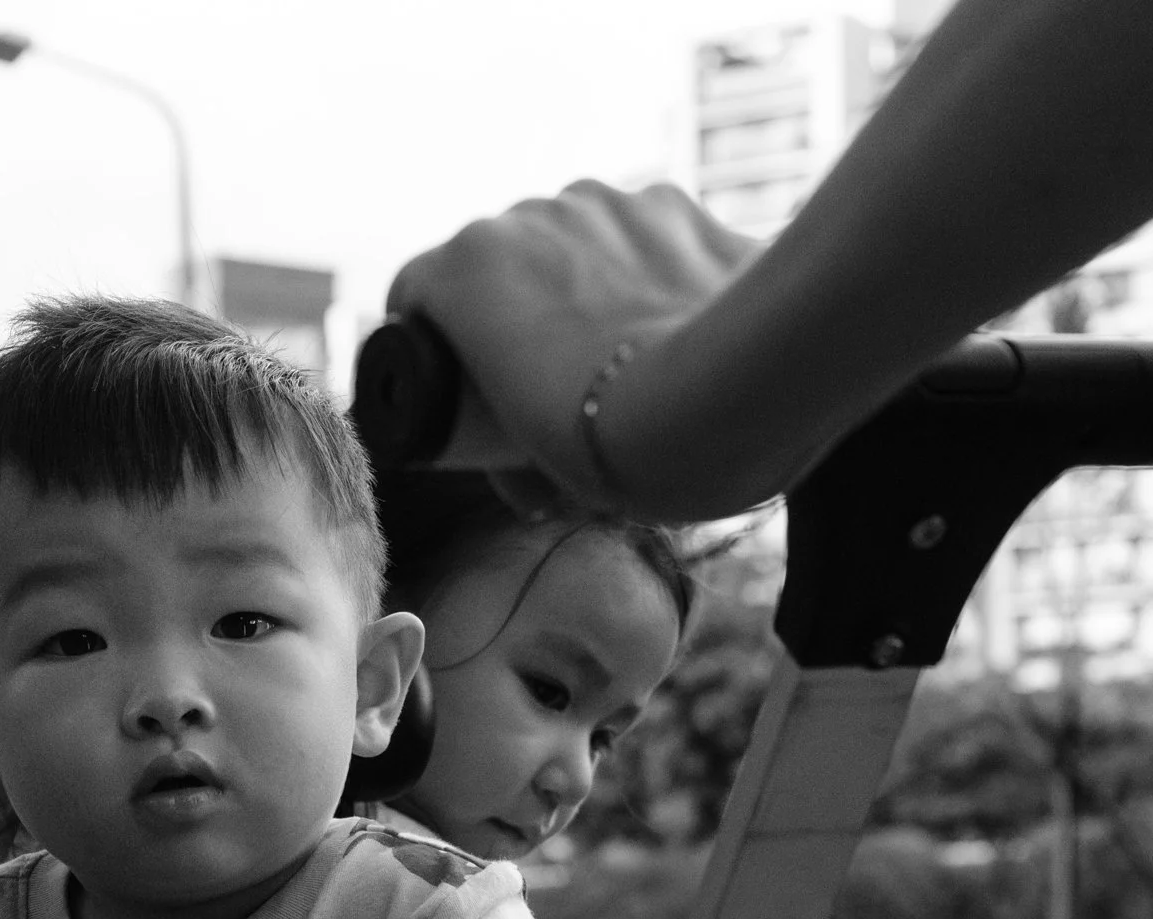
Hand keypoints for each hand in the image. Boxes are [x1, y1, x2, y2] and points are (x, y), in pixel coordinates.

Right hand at [385, 180, 756, 505]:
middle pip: (502, 267)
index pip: (415, 294)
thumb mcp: (542, 469)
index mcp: (467, 267)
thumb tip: (529, 484)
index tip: (455, 390)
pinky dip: (650, 277)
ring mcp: (609, 200)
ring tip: (627, 362)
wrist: (738, 394)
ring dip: (587, 292)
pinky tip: (680, 332)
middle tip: (552, 391)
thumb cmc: (618, 441)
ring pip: (576, 246)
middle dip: (518, 319)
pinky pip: (645, 240)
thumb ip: (515, 462)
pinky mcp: (681, 204)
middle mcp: (529, 214)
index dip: (430, 346)